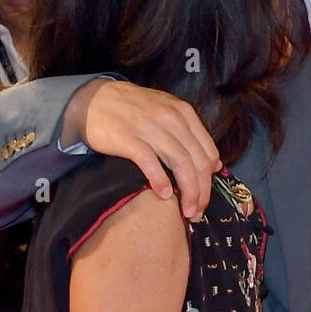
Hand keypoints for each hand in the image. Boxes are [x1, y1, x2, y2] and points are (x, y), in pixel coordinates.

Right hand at [62, 78, 221, 219]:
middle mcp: (171, 119)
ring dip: (187, 191)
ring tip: (186, 210)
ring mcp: (150, 127)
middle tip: (197, 212)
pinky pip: (150, 162)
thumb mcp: (167, 113)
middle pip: (197, 161)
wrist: (94, 99)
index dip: (210, 180)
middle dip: (201, 191)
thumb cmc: (133, 110)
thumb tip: (215, 164)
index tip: (204, 199)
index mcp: (184, 114)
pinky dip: (160, 180)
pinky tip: (164, 195)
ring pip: (181, 162)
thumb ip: (191, 136)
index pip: (208, 152)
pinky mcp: (128, 138)